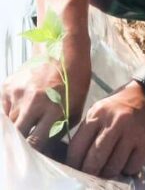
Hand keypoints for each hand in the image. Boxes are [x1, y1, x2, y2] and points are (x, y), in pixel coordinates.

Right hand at [1, 34, 91, 153]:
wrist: (62, 50)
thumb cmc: (74, 81)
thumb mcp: (75, 107)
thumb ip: (59, 129)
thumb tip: (46, 150)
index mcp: (54, 108)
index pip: (35, 142)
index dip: (33, 153)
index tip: (35, 156)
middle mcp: (33, 102)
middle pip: (17, 135)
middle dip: (19, 144)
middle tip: (24, 145)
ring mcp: (18, 94)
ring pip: (7, 124)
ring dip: (13, 130)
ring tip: (22, 130)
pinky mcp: (6, 87)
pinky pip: (1, 110)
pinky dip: (6, 117)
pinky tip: (15, 116)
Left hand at [66, 82, 144, 177]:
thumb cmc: (119, 107)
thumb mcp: (99, 111)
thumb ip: (87, 132)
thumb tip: (76, 160)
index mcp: (99, 114)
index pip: (78, 147)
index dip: (73, 163)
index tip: (75, 168)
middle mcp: (117, 122)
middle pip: (95, 160)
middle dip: (90, 172)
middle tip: (91, 173)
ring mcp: (134, 132)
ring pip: (114, 167)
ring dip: (109, 172)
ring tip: (109, 168)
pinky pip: (132, 167)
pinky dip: (127, 169)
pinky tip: (126, 161)